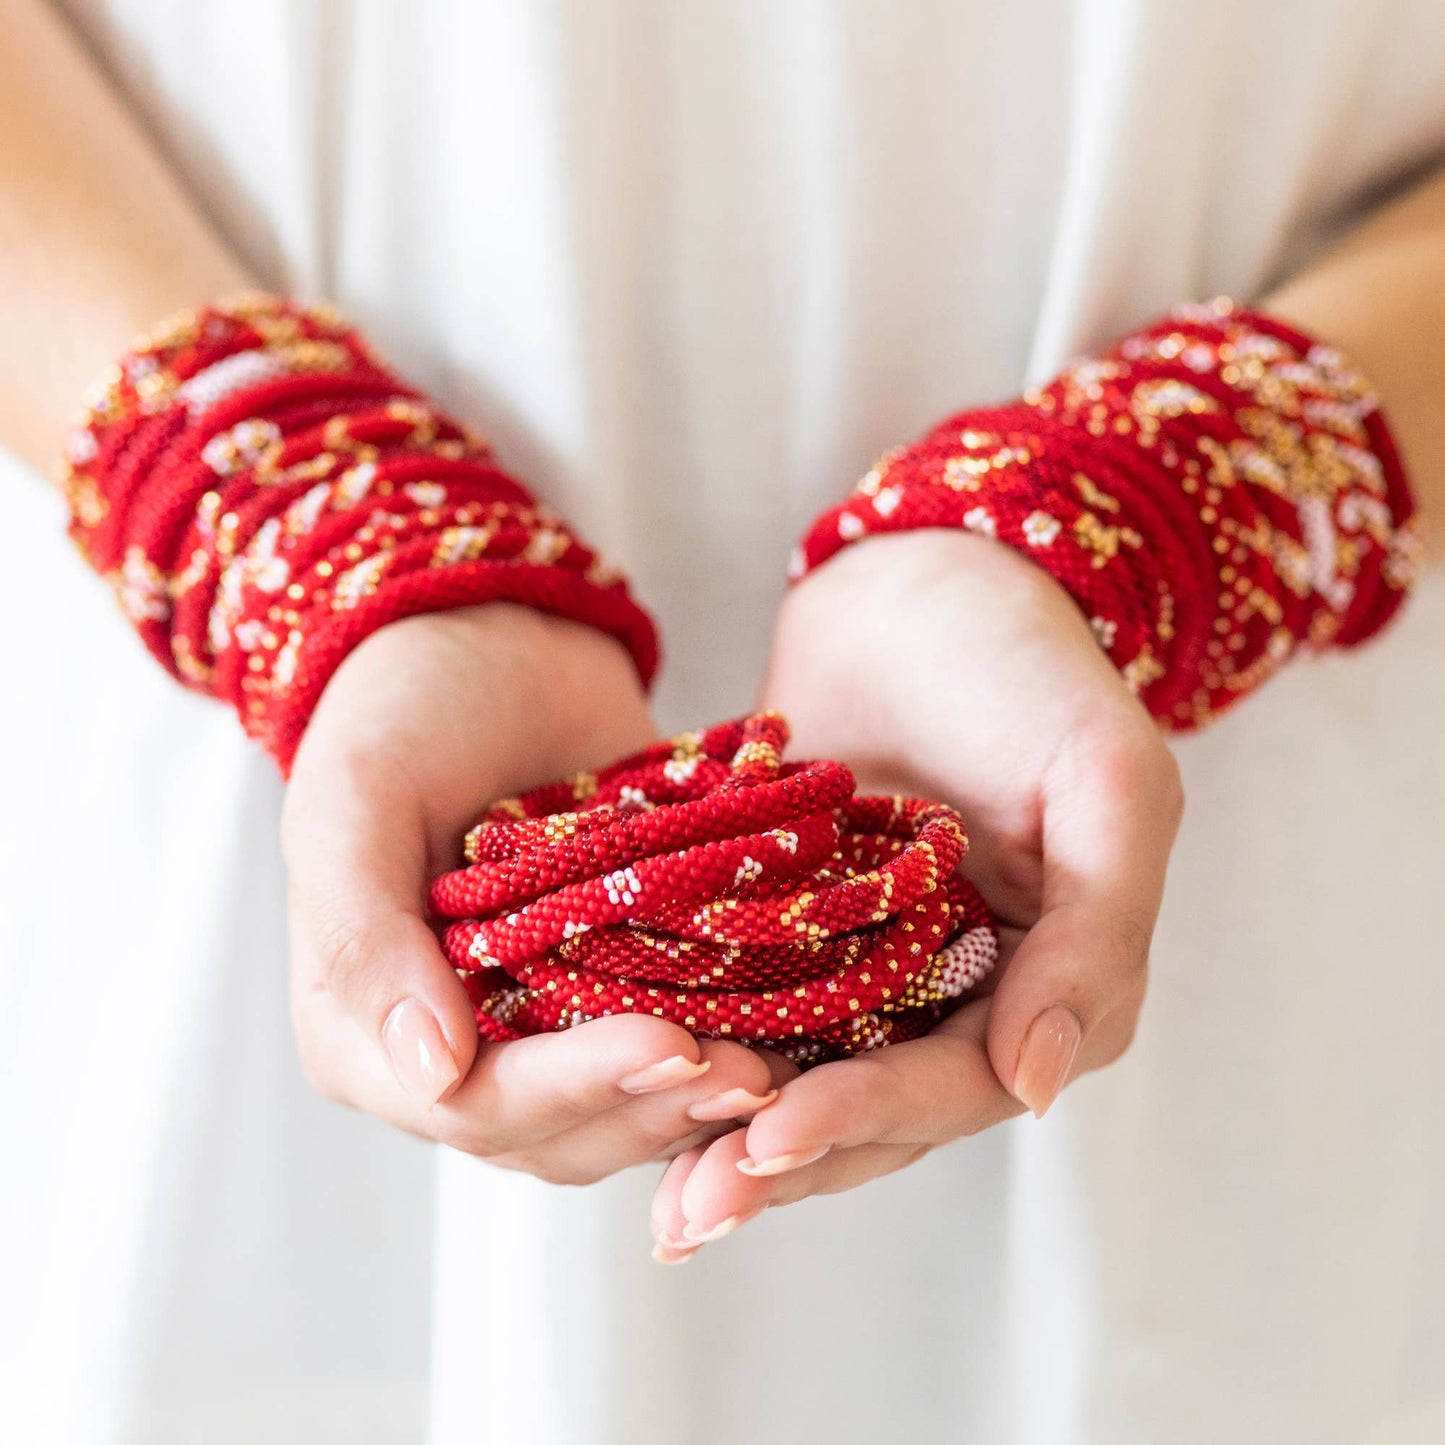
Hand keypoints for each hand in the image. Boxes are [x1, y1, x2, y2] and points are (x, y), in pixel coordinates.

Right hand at [282, 604, 789, 1185]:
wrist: (494, 644)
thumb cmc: (405, 706)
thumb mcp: (357, 798)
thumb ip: (361, 935)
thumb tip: (427, 1076)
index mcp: (365, 1031)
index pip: (474, 1106)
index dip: (576, 1090)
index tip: (674, 1047)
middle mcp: (452, 1052)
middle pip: (559, 1131)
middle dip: (655, 1107)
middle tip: (755, 1072)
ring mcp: (536, 1029)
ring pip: (621, 1113)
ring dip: (698, 1102)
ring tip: (782, 1067)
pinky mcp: (608, 992)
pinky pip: (664, 1052)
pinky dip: (719, 1054)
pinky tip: (788, 1041)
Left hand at [649, 532, 1182, 1252]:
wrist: (925, 582)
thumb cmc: (1031, 667)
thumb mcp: (1106, 784)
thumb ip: (1094, 935)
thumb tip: (1042, 1087)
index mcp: (1048, 983)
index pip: (957, 1084)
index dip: (867, 1120)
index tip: (769, 1142)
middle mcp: (958, 997)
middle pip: (869, 1112)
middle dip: (780, 1163)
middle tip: (686, 1215)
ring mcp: (868, 968)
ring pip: (799, 1078)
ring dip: (727, 1137)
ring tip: (653, 1195)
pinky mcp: (791, 930)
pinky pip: (743, 1005)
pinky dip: (693, 1049)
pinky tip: (624, 1082)